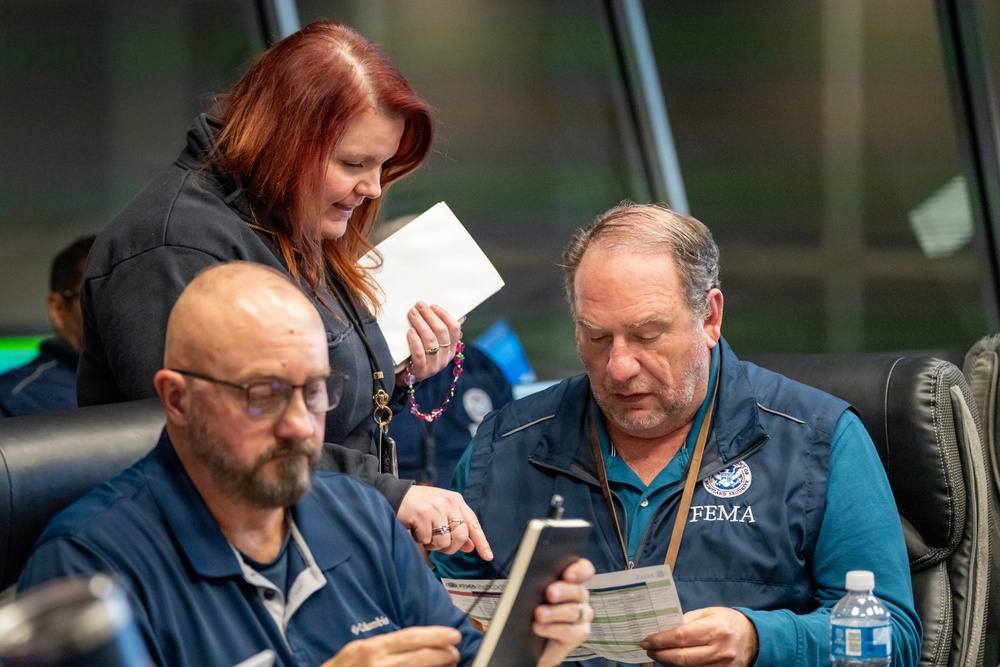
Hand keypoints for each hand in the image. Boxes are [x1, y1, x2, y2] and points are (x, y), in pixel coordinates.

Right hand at [320, 626, 461, 666]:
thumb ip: (382, 647)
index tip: (452, 635)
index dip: (435, 636)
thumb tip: (413, 644)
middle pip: (418, 657)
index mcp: (369, 649)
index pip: (410, 638)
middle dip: (442, 654)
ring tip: (450, 663)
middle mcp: (376, 664)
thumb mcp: (356, 653)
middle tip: (456, 651)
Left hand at [394, 302, 462, 384]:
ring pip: (431, 341)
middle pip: (441, 332)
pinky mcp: (421, 371)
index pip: (454, 328)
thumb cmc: (417, 353)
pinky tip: (410, 331)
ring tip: (412, 313)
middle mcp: (446, 357)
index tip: (432, 305)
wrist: (403, 377)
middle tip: (418, 305)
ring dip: (421, 324)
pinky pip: (420, 353)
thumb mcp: (430, 342)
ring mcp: (434, 365)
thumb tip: (445, 311)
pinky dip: (415, 340)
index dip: (444, 315)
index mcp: (451, 348)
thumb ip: (436, 330)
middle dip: (430, 315)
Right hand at [397, 485, 492, 559]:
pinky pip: (427, 540)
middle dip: (450, 547)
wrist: (395, 495)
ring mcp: (436, 508)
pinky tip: (415, 529)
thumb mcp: (441, 513)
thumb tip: (470, 546)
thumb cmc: (419, 506)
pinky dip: (420, 540)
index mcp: (456, 501)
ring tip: (424, 533)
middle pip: (461, 536)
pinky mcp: (423, 514)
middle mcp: (449, 503)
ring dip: (433, 544)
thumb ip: (456, 528)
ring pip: (444, 541)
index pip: (473, 523)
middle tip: (437, 544)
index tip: (488, 556)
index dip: (481, 541)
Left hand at [534, 558, 595, 666]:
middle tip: (549, 592)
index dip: (579, 570)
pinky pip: (570, 632)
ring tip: (539, 613)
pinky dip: (552, 629)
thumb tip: (530, 575)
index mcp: (572, 580)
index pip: (584, 570)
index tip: (567, 574)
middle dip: (563, 591)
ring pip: (574, 612)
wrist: (526, 638)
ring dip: (555, 612)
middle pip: (578, 591)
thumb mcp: (531, 591)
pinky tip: (538, 627)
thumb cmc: (529, 608)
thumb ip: (536, 581)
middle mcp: (580, 598)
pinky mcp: (577, 635)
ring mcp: (581, 617)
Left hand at [640, 606, 757, 666]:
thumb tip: (663, 629)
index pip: (680, 637)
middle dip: (660, 655)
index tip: (646, 641)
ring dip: (669, 663)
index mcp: (714, 628)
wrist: (753, 638)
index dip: (660, 640)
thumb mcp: (708, 613)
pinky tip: (675, 662)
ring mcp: (722, 665)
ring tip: (659, 655)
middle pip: (682, 658)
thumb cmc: (727, 621)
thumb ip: (686, 621)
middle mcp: (719, 649)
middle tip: (649, 650)